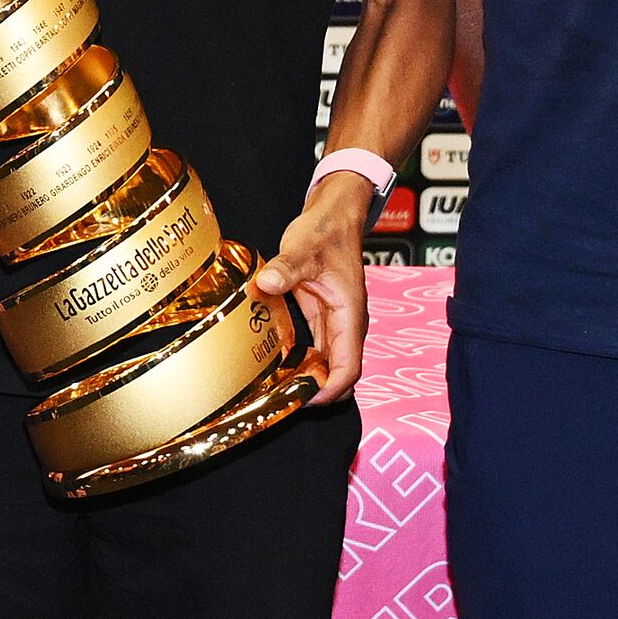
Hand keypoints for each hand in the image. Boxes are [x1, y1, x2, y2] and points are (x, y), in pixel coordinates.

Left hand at [254, 178, 375, 398]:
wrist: (334, 217)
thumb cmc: (326, 231)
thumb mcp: (303, 247)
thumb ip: (286, 268)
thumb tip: (267, 283)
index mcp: (350, 314)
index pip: (349, 368)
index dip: (329, 390)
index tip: (303, 400)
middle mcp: (348, 324)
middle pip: (341, 375)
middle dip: (318, 393)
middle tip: (283, 401)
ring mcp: (337, 323)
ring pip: (331, 366)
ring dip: (311, 382)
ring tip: (279, 393)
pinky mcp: (324, 319)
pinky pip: (319, 353)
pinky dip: (305, 366)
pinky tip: (281, 370)